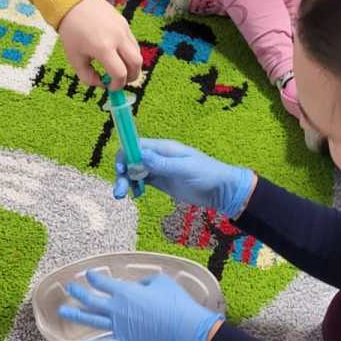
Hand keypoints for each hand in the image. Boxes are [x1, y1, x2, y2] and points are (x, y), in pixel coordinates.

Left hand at [58, 0, 142, 89]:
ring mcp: (123, 29)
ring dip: (131, 65)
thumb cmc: (72, 33)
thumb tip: (102, 84)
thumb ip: (88, 77)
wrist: (73, 3)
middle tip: (120, 81)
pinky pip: (133, 43)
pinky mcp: (125, 23)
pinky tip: (116, 54)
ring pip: (137, 54)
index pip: (120, 74)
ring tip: (118, 67)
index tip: (110, 87)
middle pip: (137, 64)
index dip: (117, 86)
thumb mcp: (75, 59)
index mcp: (103, 48)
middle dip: (131, 77)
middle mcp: (117, 38)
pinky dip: (129, 54)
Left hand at [58, 270, 221, 340]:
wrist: (184, 326)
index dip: (94, 277)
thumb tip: (140, 285)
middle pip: (92, 300)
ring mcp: (119, 326)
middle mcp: (117, 308)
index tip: (88, 274)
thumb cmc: (175, 301)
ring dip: (76, 315)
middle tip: (69, 288)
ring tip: (62, 311)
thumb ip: (146, 281)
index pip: (102, 282)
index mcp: (125, 292)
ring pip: (92, 320)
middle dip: (79, 293)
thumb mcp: (161, 281)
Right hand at [112, 138, 254, 217]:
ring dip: (126, 181)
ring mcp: (158, 169)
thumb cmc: (207, 175)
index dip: (124, 155)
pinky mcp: (161, 181)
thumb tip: (139, 155)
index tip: (120, 170)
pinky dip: (135, 186)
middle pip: (131, 160)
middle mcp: (158, 157)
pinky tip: (137, 195)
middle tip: (120, 192)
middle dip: (122, 173)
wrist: (221, 190)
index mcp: (164, 148)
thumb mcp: (185, 169)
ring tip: (123, 196)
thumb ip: (162, 164)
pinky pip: (141, 181)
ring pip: (134, 171)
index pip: (136, 145)